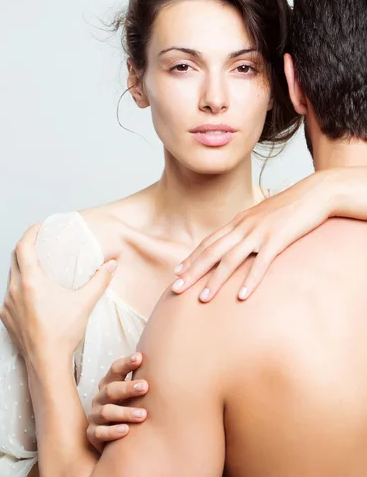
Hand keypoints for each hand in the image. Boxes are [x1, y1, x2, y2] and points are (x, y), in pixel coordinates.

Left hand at [0, 223, 117, 365]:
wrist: (46, 363)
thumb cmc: (64, 333)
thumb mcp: (85, 303)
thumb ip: (100, 280)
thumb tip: (112, 264)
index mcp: (31, 281)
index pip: (23, 246)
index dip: (30, 232)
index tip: (39, 226)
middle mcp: (14, 290)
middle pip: (14, 259)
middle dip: (25, 248)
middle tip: (39, 243)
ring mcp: (8, 305)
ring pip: (11, 278)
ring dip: (22, 269)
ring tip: (37, 268)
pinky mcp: (6, 318)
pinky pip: (9, 296)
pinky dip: (19, 289)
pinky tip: (31, 295)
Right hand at [86, 353, 148, 452]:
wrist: (109, 439)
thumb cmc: (124, 410)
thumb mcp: (129, 396)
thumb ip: (139, 383)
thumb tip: (162, 365)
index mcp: (108, 385)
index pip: (114, 370)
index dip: (125, 363)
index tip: (140, 358)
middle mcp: (100, 399)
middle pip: (110, 390)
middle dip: (127, 388)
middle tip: (145, 386)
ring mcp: (95, 416)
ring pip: (106, 412)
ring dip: (125, 412)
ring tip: (143, 414)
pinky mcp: (93, 434)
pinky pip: (100, 433)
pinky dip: (112, 431)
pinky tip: (126, 431)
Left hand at [171, 172, 332, 301]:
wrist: (314, 193)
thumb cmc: (289, 209)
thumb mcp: (261, 218)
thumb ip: (247, 231)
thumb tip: (237, 246)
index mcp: (237, 223)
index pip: (208, 243)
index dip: (191, 258)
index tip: (177, 273)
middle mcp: (243, 227)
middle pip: (211, 252)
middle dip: (192, 271)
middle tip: (176, 289)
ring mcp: (259, 233)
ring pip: (230, 259)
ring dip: (215, 280)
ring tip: (203, 298)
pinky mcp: (278, 239)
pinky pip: (261, 263)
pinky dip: (250, 280)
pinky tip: (242, 297)